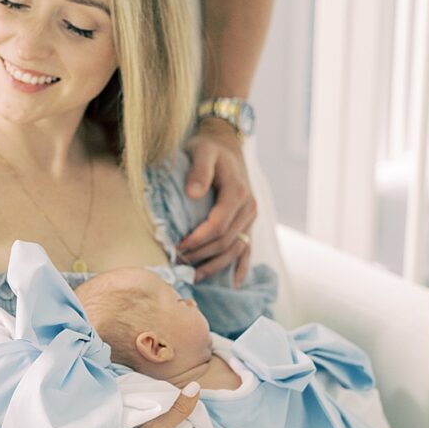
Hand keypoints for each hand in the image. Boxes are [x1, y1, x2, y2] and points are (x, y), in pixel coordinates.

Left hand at [178, 118, 256, 286]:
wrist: (225, 144)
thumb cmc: (209, 148)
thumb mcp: (202, 151)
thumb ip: (198, 170)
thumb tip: (192, 193)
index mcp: (237, 193)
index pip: (218, 226)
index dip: (198, 240)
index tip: (178, 247)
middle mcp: (249, 207)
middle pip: (225, 241)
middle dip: (201, 255)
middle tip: (178, 262)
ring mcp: (250, 217)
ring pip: (235, 249)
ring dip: (215, 265)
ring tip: (193, 276)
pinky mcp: (248, 222)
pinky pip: (248, 248)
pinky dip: (241, 266)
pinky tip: (235, 283)